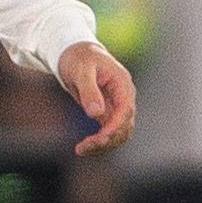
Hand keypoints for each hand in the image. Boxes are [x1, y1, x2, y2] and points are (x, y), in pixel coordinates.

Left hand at [56, 41, 135, 155]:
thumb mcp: (81, 71)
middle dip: (107, 140)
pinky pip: (109, 132)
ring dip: (103, 145)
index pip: (125, 110)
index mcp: (122, 84)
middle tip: (83, 148)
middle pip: (125, 126)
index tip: (99, 139)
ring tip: (81, 150)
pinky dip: (99, 142)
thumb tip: (96, 114)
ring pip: (119, 133)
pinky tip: (83, 147)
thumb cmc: (78, 58)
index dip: (114, 127)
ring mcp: (117, 106)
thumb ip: (89, 91)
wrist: (75, 53)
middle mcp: (124, 96)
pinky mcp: (108, 113)